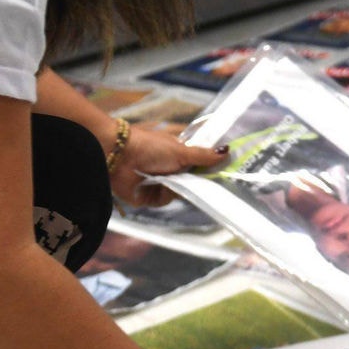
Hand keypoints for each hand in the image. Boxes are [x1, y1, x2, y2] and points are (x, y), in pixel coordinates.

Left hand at [110, 123, 224, 205]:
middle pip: (190, 183)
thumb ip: (204, 155)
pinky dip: (162, 195)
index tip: (222, 174)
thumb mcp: (181, 150)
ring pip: (179, 194)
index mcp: (177, 155)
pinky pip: (163, 202)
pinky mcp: (148, 197)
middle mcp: (170, 170)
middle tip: (203, 183)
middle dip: (194, 183)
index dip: (208, 170)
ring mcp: (159, 184)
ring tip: (169, 178)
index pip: (198, 166)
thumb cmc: (151, 147)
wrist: (119, 156)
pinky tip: (159, 186)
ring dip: (176, 188)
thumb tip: (228, 151)